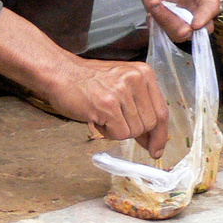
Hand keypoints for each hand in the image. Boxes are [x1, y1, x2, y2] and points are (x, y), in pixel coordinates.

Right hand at [0, 8, 171, 156]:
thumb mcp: (122, 87)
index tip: (157, 148)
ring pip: (135, 131)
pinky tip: (98, 119)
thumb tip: (153, 140)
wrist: (61, 74)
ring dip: (119, 131)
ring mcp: (122, 92)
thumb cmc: (89, 82)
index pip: (162, 110)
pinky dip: (109, 133)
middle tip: (118, 127)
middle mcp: (136, 80)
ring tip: (104, 116)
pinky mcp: (108, 105)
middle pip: (151, 123)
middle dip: (136, 133)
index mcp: (144, 73)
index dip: (161, 134)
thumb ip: (140, 108)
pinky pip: (120, 134)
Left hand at [120, 0, 219, 40]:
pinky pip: (162, 26)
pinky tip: (151, 5)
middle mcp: (196, 3)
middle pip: (200, 28)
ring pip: (180, 31)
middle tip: (175, 21)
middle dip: (189, 29)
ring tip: (155, 4)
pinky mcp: (161, 11)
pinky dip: (157, 22)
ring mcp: (178, 9)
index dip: (205, 17)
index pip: (212, 7)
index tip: (195, 24)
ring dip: (169, 25)